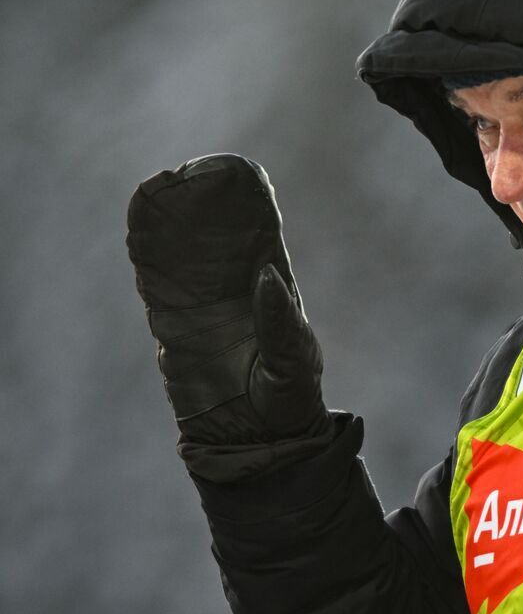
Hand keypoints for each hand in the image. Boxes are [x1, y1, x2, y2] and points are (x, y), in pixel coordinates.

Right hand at [127, 154, 328, 448]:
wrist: (260, 441)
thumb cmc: (290, 400)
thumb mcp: (293, 363)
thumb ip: (281, 323)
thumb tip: (266, 275)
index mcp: (273, 291)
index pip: (257, 237)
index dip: (243, 206)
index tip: (231, 172)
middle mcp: (235, 292)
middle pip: (213, 240)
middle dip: (198, 206)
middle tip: (184, 174)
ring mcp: (202, 309)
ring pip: (181, 258)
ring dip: (169, 229)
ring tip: (156, 194)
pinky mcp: (175, 331)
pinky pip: (157, 290)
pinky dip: (148, 262)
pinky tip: (139, 236)